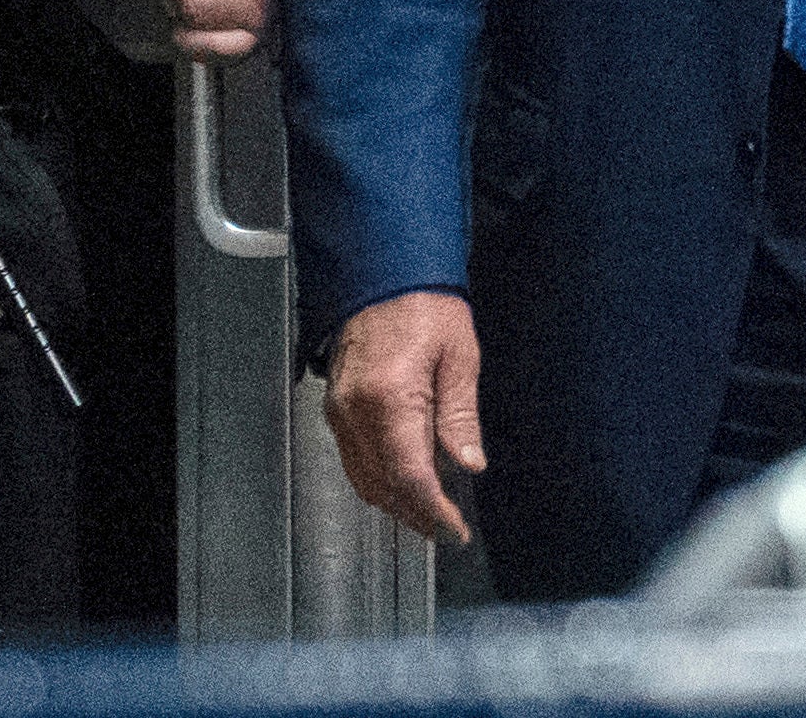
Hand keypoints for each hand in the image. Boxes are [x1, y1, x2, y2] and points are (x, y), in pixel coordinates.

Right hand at [325, 290, 485, 544]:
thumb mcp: (460, 357)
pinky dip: (379, 478)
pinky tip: (405, 483)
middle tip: (447, 529)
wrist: (383, 276)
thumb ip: (461, 416)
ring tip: (430, 514)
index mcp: (389, 398)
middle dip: (415, 514)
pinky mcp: (335, 409)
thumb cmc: (426, 306)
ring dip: (395, 502)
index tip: (454, 529)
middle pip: (382, 485)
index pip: (409, 475)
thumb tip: (469, 463)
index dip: (432, 510)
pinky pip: (354, 459)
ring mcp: (339, 412)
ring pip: (363, 478)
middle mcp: (354, 412)